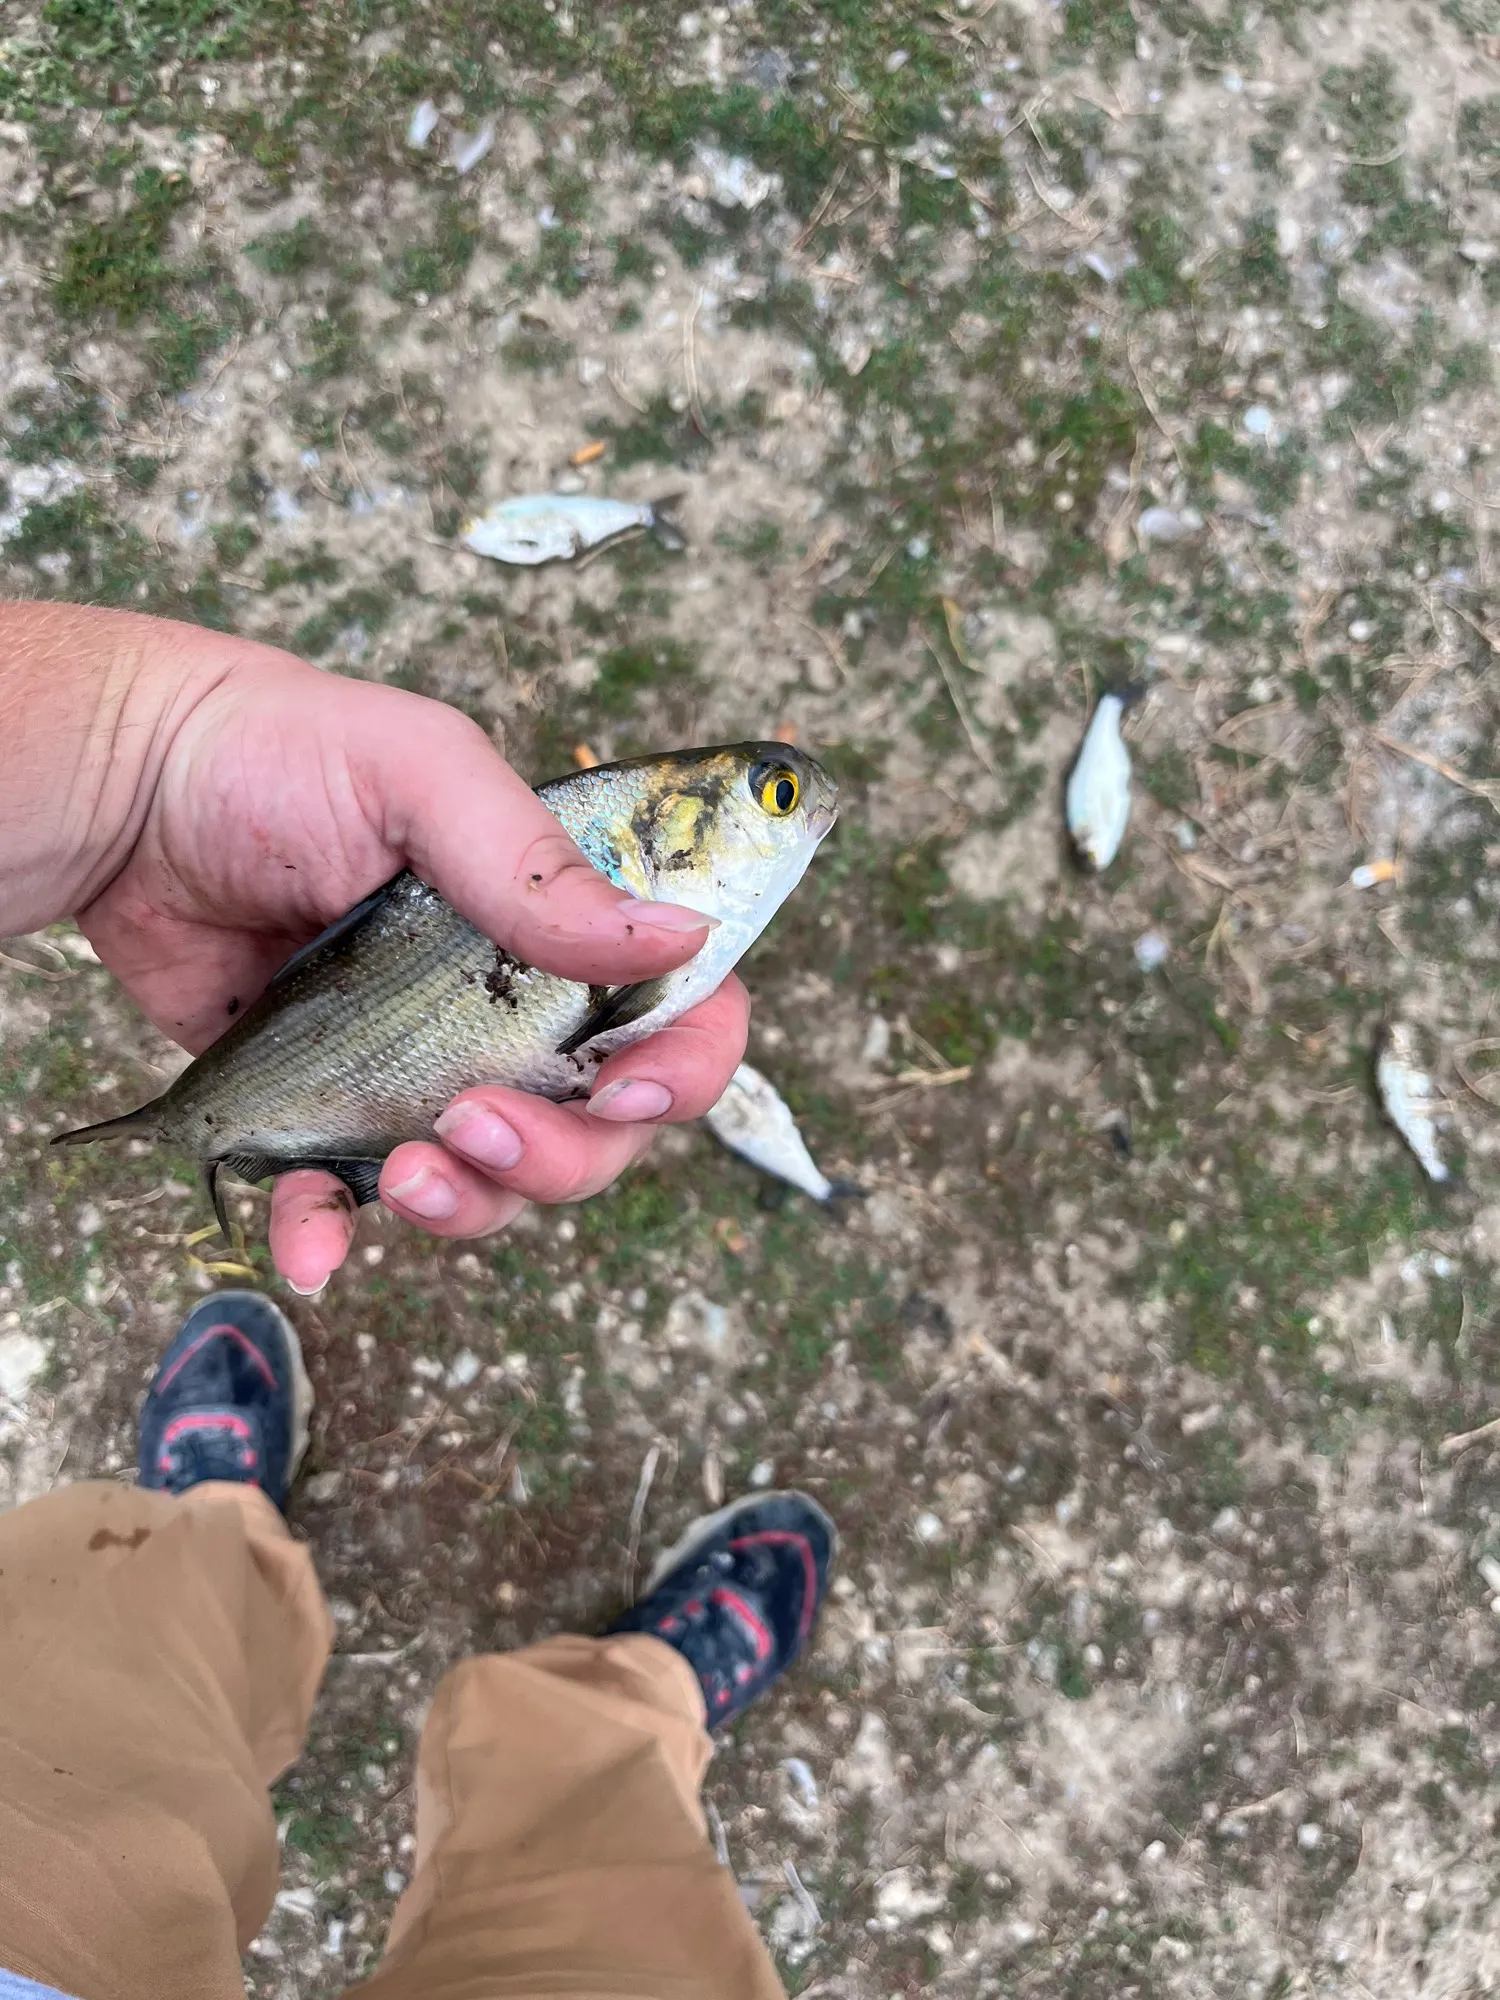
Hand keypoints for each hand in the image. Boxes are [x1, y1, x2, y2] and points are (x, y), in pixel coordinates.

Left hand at [0, 605, 746, 1291]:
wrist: (129, 794)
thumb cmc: (284, 752)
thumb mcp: (421, 775)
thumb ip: (539, 867)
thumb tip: (678, 939)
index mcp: (561, 924)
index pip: (677, 1015)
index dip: (678, 1069)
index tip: (621, 1089)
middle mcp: (511, 1009)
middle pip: (600, 1129)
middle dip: (561, 1155)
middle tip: (475, 1123)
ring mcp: (424, 1068)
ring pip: (499, 1185)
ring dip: (473, 1206)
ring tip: (403, 1172)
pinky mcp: (329, 1111)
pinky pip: (352, 1204)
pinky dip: (335, 1238)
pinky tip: (310, 1252)